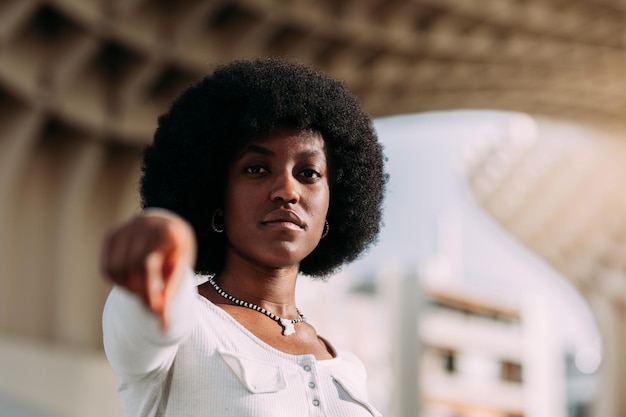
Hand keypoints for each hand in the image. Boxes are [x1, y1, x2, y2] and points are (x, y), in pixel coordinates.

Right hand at [101, 210, 196, 330]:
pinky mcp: (112, 236)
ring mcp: (124, 229)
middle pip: (130, 267)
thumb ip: (171, 292)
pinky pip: (108, 268)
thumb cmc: (177, 250)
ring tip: (145, 290)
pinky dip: (118, 281)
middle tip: (152, 305)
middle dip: (140, 291)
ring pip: (116, 269)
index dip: (149, 292)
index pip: (147, 264)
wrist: (167, 226)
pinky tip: (132, 282)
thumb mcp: (181, 266)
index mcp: (164, 229)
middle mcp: (141, 224)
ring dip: (128, 288)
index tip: (157, 313)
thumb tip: (164, 327)